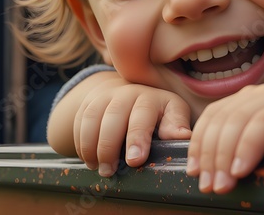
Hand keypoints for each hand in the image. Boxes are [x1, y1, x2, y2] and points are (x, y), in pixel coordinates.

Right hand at [71, 79, 191, 176]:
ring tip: (97, 168)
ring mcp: (105, 96)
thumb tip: (184, 136)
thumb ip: (176, 125)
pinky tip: (87, 159)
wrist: (131, 92)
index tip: (135, 160)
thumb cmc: (158, 112)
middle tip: (109, 171)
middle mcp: (126, 93)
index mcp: (151, 98)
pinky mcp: (88, 102)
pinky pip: (80, 120)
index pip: (142, 116)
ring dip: (91, 145)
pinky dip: (80, 142)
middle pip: (113, 116)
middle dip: (109, 145)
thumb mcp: (173, 115)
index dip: (137, 137)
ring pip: (92, 118)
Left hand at [186, 84, 263, 193]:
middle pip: (220, 121)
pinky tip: (240, 169)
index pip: (212, 118)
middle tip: (207, 185)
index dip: (198, 144)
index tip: (194, 171)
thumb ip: (246, 149)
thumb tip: (217, 174)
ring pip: (236, 123)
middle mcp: (258, 94)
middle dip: (209, 156)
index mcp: (247, 101)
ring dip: (224, 157)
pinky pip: (262, 125)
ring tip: (222, 184)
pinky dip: (247, 148)